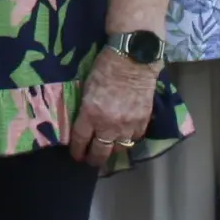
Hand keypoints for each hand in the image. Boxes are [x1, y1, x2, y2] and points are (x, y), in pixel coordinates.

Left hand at [68, 48, 157, 167]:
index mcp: (90, 114)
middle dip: (94, 159)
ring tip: (109, 151)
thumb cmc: (105, 66)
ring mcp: (127, 125)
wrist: (133, 58)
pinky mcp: (143, 121)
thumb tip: (85, 121)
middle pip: (100, 152)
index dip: (77, 151)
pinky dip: (130, 139)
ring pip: (118, 149)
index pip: (81, 140)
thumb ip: (86, 108)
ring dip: (112, 150)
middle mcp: (108, 125)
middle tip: (91, 161)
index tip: (76, 155)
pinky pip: (135, 138)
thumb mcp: (87, 87)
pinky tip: (126, 136)